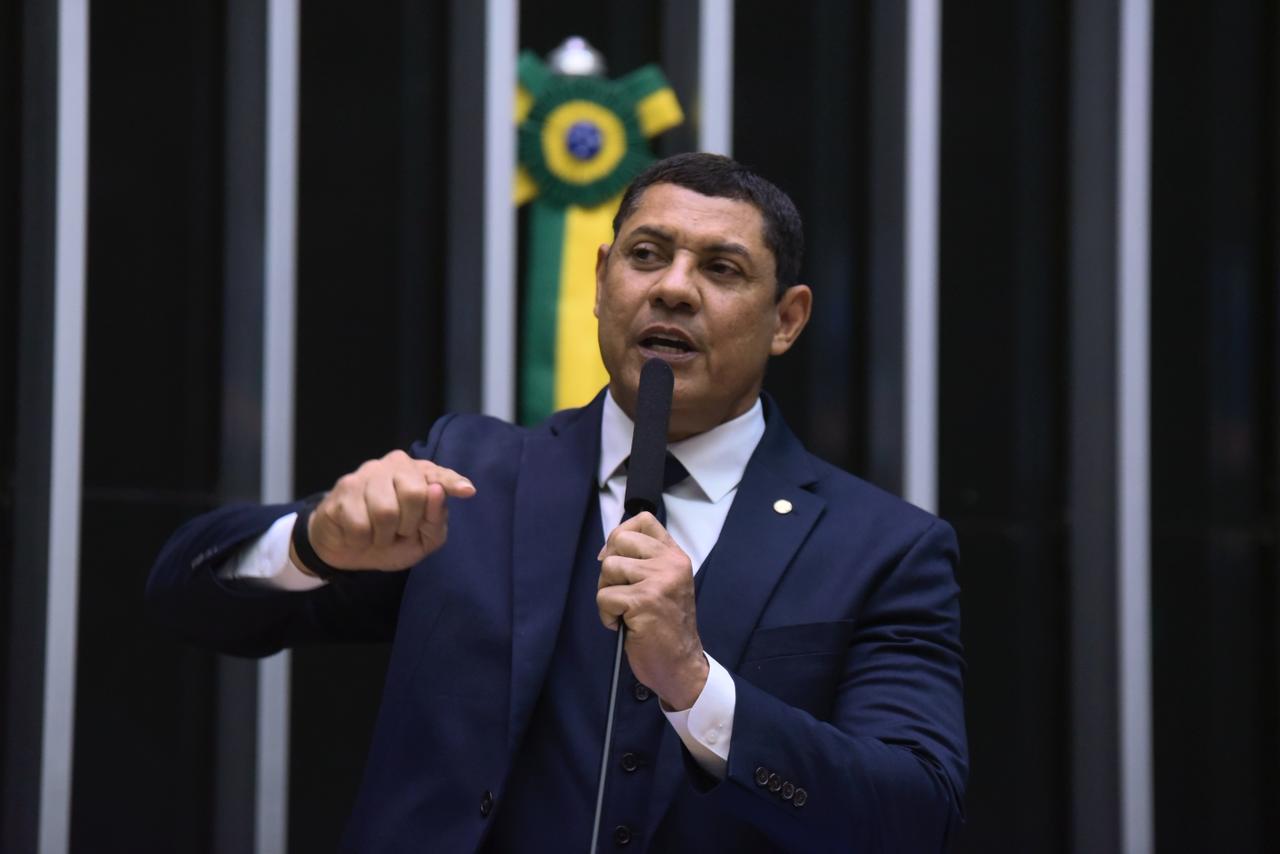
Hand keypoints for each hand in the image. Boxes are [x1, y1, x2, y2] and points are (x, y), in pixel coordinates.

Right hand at [292, 449, 475, 573]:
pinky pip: (359, 524)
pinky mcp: (342, 490)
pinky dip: (362, 540)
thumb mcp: (422, 539)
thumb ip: (436, 520)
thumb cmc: (391, 539)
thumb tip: (438, 491)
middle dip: (408, 524)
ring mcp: (366, 474)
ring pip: (385, 511)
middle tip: (398, 532)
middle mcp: (394, 465)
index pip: (439, 475)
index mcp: (419, 474)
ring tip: (377, 534)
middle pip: (414, 493)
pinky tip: (357, 534)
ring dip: (383, 536)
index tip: (467, 491)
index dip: (452, 483)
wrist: (347, 550)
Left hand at [596, 512, 708, 709]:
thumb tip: (607, 549)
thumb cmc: (666, 627)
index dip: (620, 535)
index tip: (617, 559)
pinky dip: (607, 615)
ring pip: (608, 568)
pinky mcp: (644, 601)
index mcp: (676, 556)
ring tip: (624, 611)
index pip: (644, 520)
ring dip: (607, 593)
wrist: (681, 665)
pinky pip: (604, 597)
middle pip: (620, 540)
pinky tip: (624, 625)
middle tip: (620, 591)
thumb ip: (645, 561)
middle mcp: (671, 563)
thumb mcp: (664, 584)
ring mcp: (659, 581)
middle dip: (609, 567)